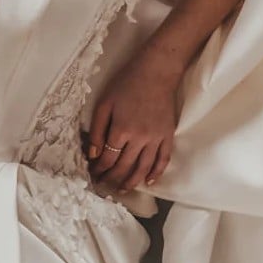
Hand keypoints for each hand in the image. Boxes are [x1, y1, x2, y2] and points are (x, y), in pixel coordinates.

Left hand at [86, 50, 182, 191]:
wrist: (156, 72)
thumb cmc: (126, 84)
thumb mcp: (104, 104)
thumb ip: (98, 130)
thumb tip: (94, 154)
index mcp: (121, 130)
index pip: (108, 158)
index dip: (99, 169)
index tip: (94, 174)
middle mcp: (139, 138)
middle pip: (124, 167)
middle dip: (112, 179)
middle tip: (104, 185)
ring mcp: (156, 139)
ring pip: (143, 168)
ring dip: (132, 182)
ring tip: (123, 189)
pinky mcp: (168, 136)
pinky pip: (163, 159)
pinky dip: (156, 172)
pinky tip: (149, 181)